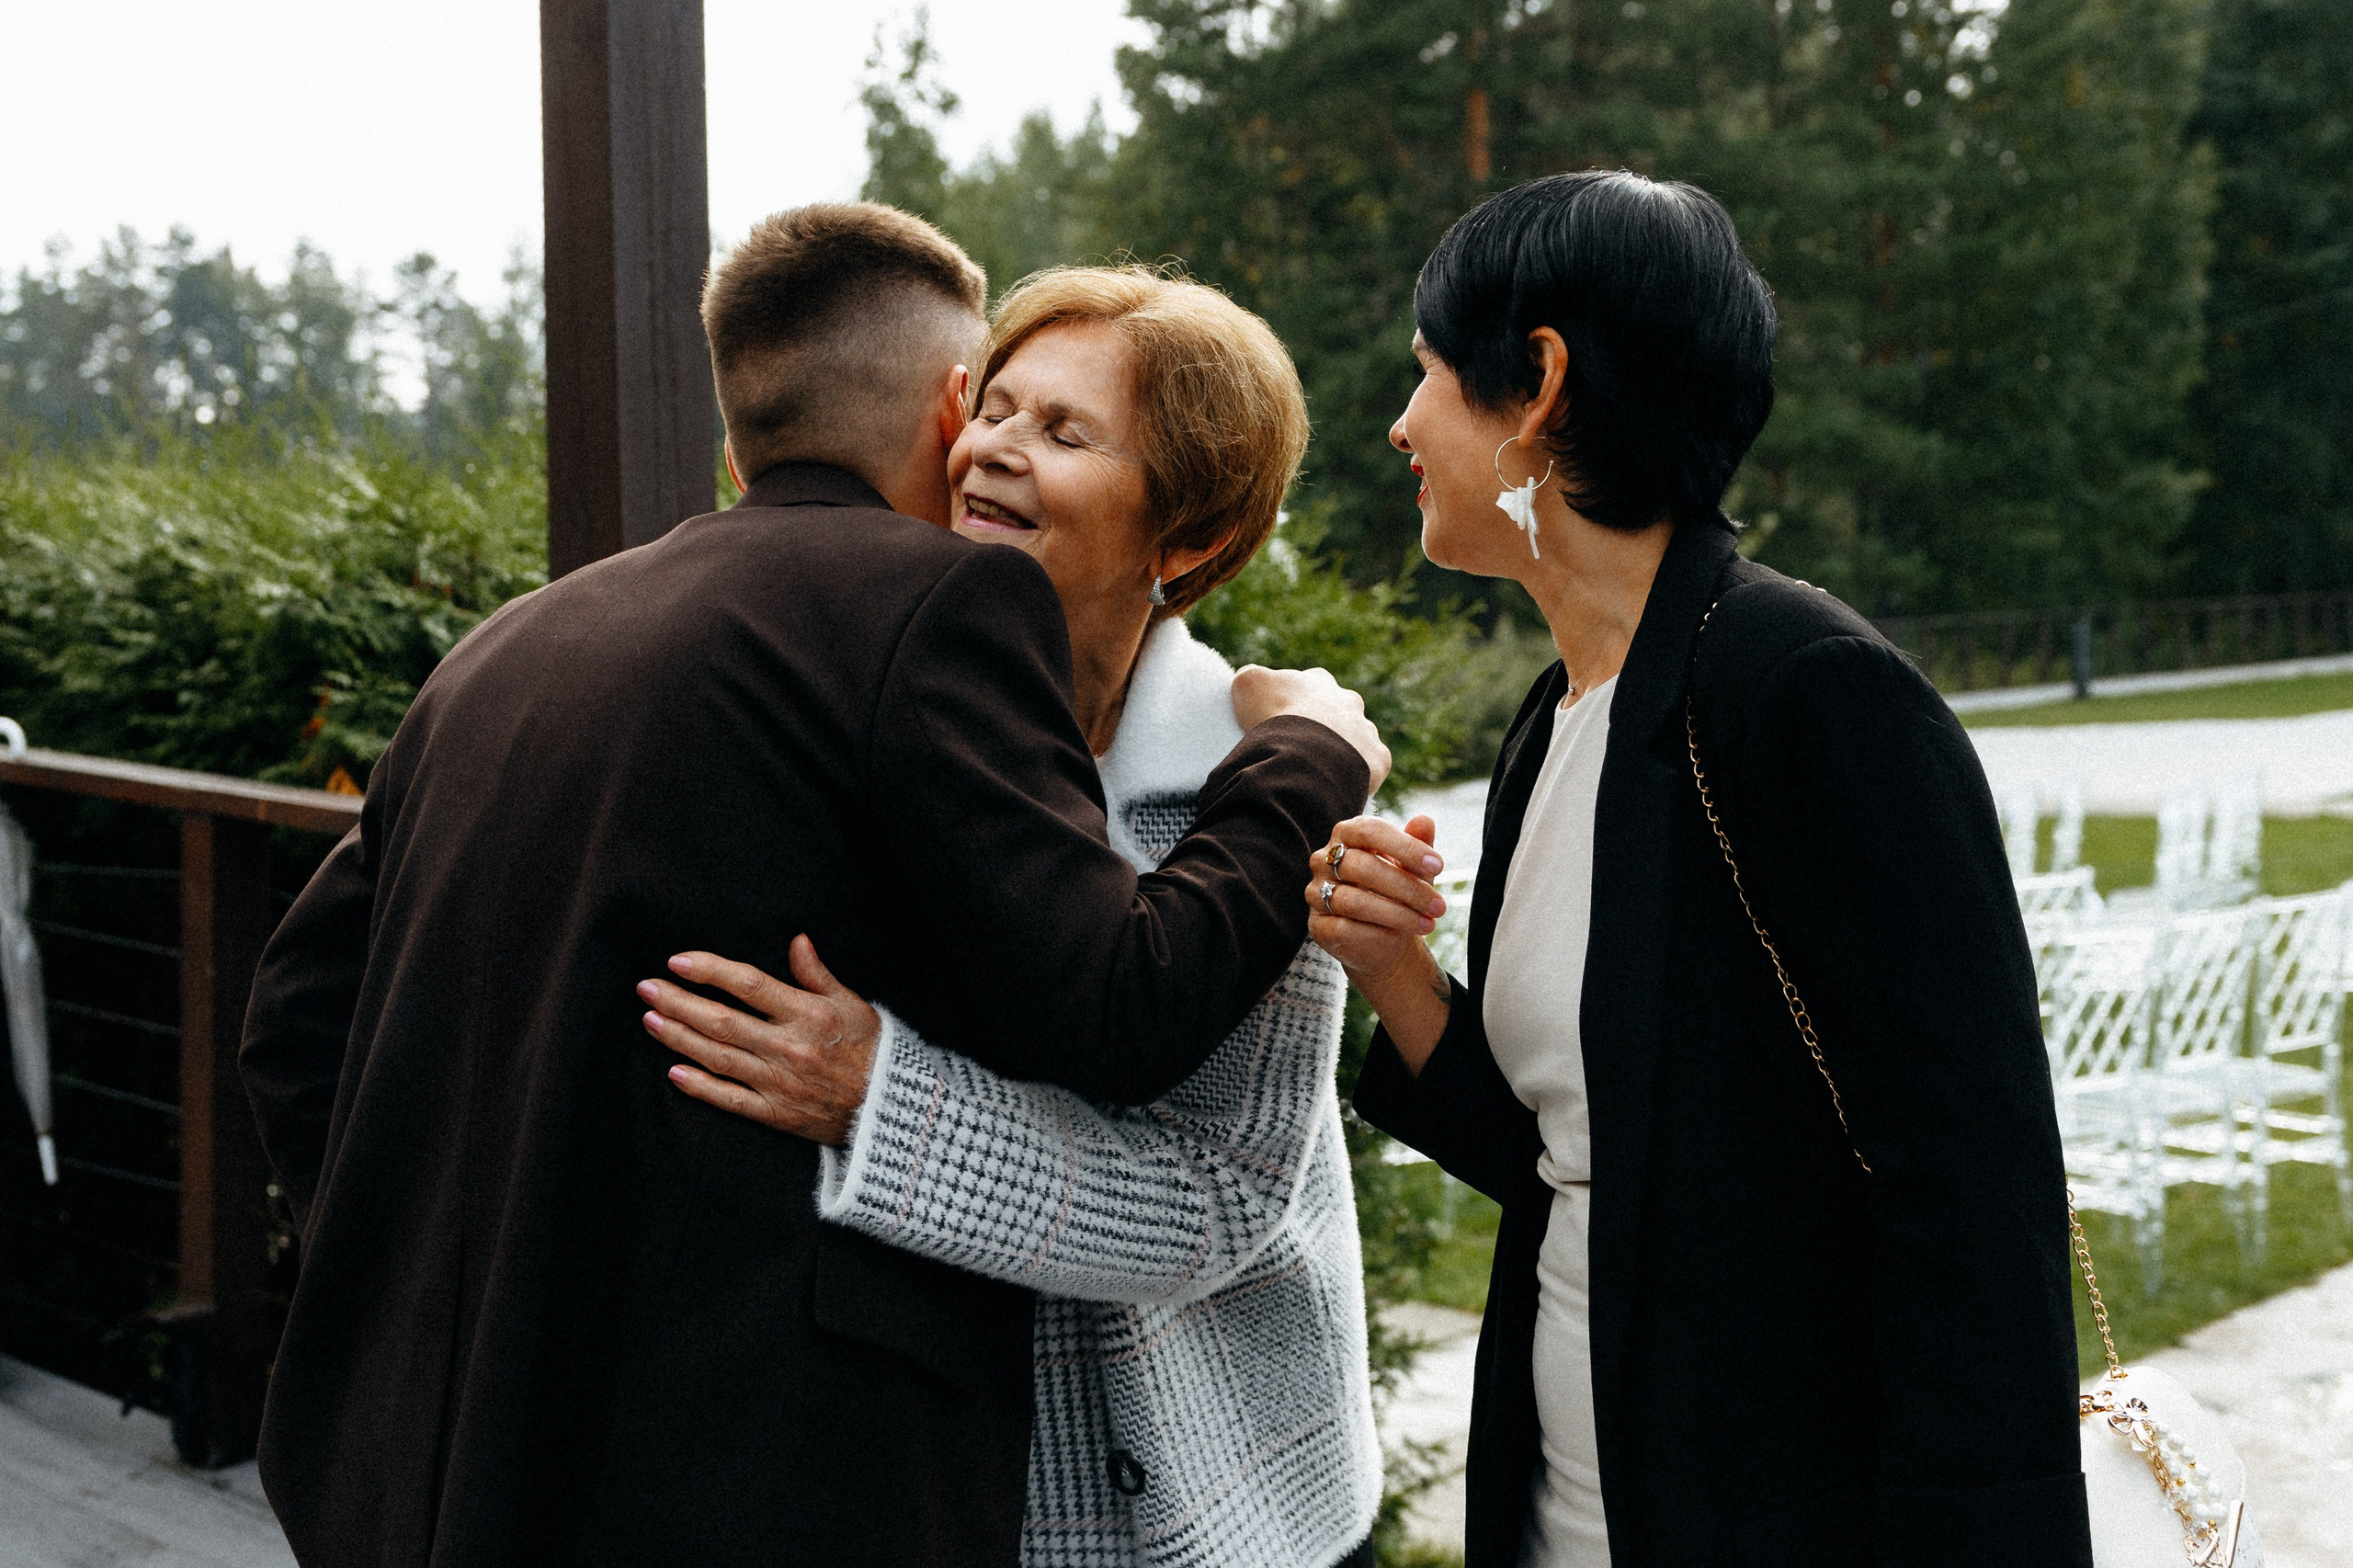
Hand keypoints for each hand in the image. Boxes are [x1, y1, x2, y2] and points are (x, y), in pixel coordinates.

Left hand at [636, 936, 879, 1146]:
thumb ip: (818, 974)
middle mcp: (789, 1047)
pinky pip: (731, 1099)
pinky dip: (700, 1087)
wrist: (891, 1108)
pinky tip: (673, 1072)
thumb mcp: (852, 1003)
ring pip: (718, 1057)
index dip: (710, 971)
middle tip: (646, 988)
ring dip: (679, 1038)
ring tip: (650, 1020)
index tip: (678, 961)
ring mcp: (779, 1083)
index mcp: (808, 1014)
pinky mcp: (776, 1114)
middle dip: (678, 1002)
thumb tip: (796, 940)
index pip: (749, 985)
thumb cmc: (872, 1049)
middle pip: (722, 1021)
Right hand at [1231, 665, 1391, 792]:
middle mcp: (1349, 701)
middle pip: (1336, 711)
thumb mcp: (1248, 686)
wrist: (1303, 757)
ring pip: (1356, 739)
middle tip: (1299, 748)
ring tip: (1317, 770)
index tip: (1282, 720)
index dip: (1294, 702)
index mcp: (1319, 681)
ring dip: (1341, 750)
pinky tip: (1337, 783)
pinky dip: (1355, 773)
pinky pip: (1370, 766)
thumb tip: (1253, 678)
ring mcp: (1367, 729)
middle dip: (1322, 726)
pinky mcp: (1378, 758)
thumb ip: (1251, 677)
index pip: (1309, 685)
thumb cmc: (1274, 718)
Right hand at [1306, 815, 1446, 983]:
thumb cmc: (1398, 892)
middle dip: (1407, 888)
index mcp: (1347, 835)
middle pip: (1362, 867)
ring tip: (1427, 924)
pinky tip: (1399, 937)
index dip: (1405, 847)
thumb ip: (1418, 844)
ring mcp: (1316, 893)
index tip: (1438, 866)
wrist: (1385, 937)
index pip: (1370, 831)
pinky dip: (1378, 934)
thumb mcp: (1413, 867)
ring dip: (1398, 914)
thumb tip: (1425, 821)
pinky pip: (1345, 929)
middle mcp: (1324, 860)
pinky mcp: (1317, 926)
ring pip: (1355, 902)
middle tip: (1439, 906)